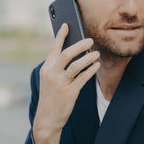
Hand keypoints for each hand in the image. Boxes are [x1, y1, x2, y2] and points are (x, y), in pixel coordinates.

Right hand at [32, 23, 100, 143]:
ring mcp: (60, 83)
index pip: (54, 48)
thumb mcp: (49, 79)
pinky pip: (83, 78)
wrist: (47, 119)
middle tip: (90, 40)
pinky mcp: (69, 93)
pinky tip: (96, 66)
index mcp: (46, 68)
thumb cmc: (50, 96)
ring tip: (96, 54)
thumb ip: (57, 67)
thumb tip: (73, 52)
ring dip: (88, 58)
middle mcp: (51, 74)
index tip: (67, 25)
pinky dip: (91, 70)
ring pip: (76, 65)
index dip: (60, 35)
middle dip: (80, 45)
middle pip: (66, 54)